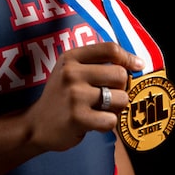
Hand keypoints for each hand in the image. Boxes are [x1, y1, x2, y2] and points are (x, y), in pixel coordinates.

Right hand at [23, 42, 143, 151]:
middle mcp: (72, 73)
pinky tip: (94, 123)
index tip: (137, 66)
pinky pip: (111, 120)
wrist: (36, 125)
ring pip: (120, 98)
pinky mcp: (78, 117)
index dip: (128, 57)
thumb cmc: (61, 97)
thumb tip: (136, 63)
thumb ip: (96, 63)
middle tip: (110, 97)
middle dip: (121, 88)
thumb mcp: (70, 71)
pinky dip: (107, 124)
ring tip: (101, 110)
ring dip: (116, 108)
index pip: (109, 49)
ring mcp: (74, 95)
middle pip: (120, 74)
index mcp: (71, 57)